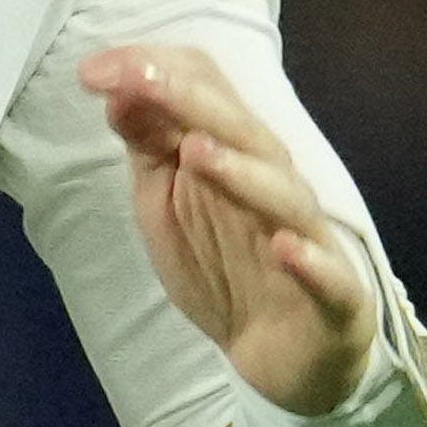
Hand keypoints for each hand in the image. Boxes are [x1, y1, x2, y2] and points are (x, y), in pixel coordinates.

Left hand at [81, 41, 387, 413]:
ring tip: (199, 153)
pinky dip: (308, 261)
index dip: (154, 75)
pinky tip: (284, 250)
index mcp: (236, 155)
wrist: (277, 354)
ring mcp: (306, 236)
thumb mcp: (167, 204)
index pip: (208, 92)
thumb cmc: (223, 265)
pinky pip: (328, 275)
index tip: (92, 72)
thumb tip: (118, 89)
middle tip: (135, 81)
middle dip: (186, 101)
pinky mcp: (334, 296)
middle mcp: (275, 183)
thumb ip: (150, 148)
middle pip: (241, 131)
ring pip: (283, 194)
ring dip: (242, 173)